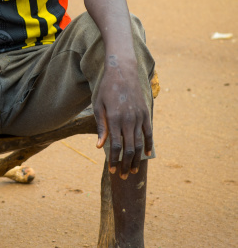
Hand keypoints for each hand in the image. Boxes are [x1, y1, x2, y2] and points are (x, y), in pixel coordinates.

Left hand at [94, 58, 152, 178]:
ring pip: (139, 143)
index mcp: (114, 118)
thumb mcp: (98, 106)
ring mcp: (139, 116)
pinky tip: (146, 154)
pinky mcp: (145, 113)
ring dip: (136, 159)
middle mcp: (128, 119)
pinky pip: (149, 132)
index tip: (112, 170)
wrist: (123, 70)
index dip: (114, 160)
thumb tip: (100, 146)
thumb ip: (101, 127)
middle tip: (123, 176)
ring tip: (133, 170)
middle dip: (126, 164)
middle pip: (129, 148)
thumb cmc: (106, 88)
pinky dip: (148, 144)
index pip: (116, 146)